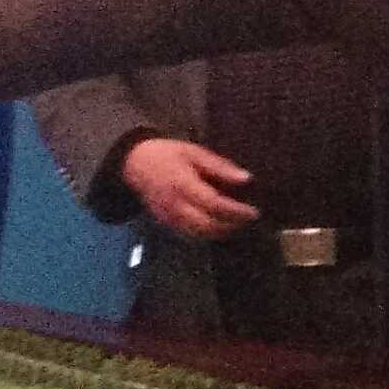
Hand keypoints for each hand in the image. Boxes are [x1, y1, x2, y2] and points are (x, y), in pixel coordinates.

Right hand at [121, 138, 259, 239]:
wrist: (134, 163)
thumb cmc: (168, 154)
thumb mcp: (194, 153)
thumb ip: (220, 167)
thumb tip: (246, 179)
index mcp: (183, 184)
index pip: (214, 204)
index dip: (236, 211)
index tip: (253, 211)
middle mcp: (175, 205)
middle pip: (207, 225)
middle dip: (231, 225)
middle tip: (247, 219)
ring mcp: (169, 217)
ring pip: (199, 234)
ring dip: (220, 232)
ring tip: (237, 224)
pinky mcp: (165, 224)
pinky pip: (189, 235)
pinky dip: (207, 234)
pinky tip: (219, 227)